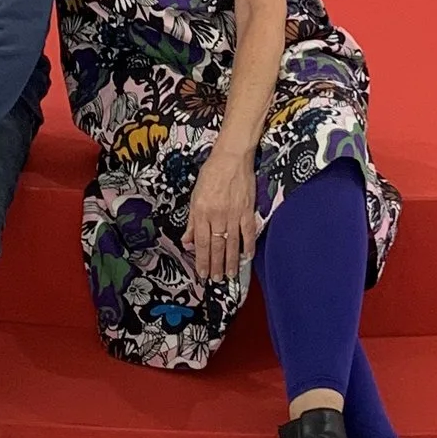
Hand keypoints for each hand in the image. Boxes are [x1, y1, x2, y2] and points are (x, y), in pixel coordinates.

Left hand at [184, 148, 258, 284]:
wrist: (231, 158)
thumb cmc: (211, 174)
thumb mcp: (195, 196)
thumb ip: (191, 221)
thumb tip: (188, 241)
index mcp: (202, 212)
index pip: (201, 242)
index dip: (202, 260)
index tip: (202, 273)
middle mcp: (217, 216)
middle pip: (216, 246)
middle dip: (216, 265)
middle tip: (217, 279)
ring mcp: (234, 214)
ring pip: (232, 243)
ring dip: (231, 261)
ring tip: (230, 274)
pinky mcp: (248, 210)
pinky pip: (248, 232)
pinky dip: (248, 246)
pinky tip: (247, 257)